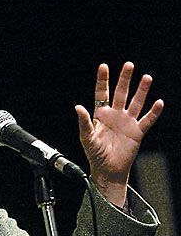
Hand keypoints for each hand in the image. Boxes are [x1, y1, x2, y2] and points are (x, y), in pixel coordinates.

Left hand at [75, 62, 163, 205]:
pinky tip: (158, 102)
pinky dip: (153, 112)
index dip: (103, 80)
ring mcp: (127, 122)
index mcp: (101, 115)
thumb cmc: (95, 154)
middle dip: (125, 79)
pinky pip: (147, 120)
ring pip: (136, 103)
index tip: (104, 66)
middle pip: (121, 93)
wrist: (108, 170)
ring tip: (146, 77)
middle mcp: (115, 115)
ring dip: (141, 91)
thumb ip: (84, 122)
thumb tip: (78, 107)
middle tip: (129, 65)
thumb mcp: (86, 137)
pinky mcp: (137, 132)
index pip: (102, 94)